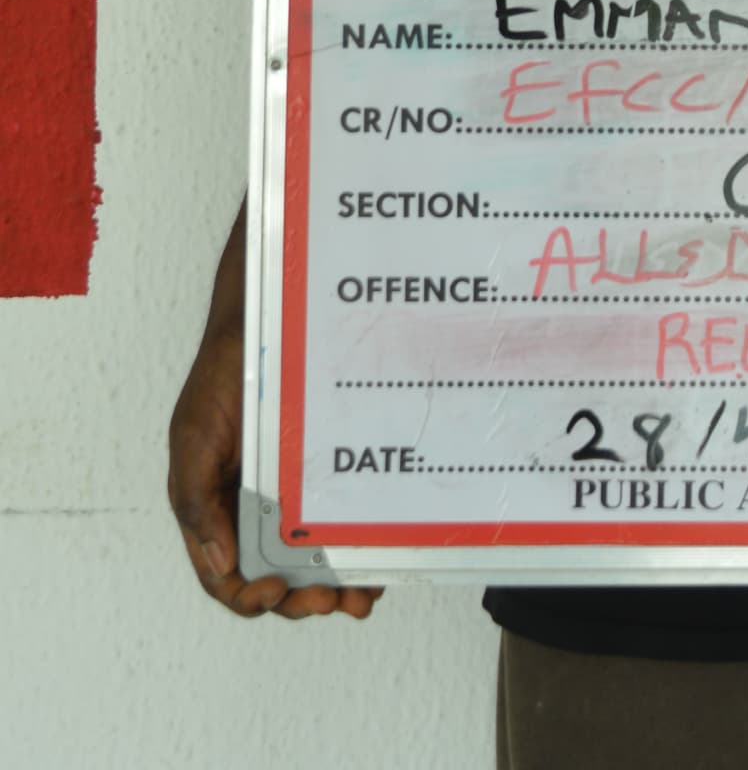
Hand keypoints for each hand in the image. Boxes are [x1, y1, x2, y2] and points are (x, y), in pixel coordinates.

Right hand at [167, 203, 382, 620]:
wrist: (267, 318)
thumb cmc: (223, 375)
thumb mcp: (194, 436)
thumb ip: (197, 500)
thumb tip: (220, 565)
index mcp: (215, 510)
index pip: (227, 576)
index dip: (250, 597)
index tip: (276, 592)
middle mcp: (255, 511)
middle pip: (277, 578)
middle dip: (303, 601)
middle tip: (332, 603)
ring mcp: (294, 496)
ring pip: (315, 560)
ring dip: (337, 588)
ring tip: (363, 598)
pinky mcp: (328, 477)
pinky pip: (345, 523)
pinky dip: (360, 550)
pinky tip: (380, 561)